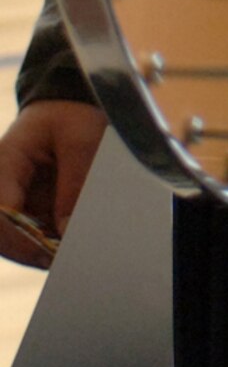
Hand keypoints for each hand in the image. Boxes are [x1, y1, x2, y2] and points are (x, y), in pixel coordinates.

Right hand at [0, 100, 105, 264]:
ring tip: (66, 258)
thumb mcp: (82, 137)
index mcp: (3, 163)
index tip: (48, 251)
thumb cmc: (71, 114)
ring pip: (9, 239)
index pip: (2, 211)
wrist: (67, 104)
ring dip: (34, 250)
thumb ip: (75, 181)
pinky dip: (43, 242)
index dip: (21, 237)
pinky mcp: (21, 206)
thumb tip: (65, 229)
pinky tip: (64, 248)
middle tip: (59, 263)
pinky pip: (25, 233)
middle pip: (1, 233)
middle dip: (28, 251)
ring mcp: (8, 198)